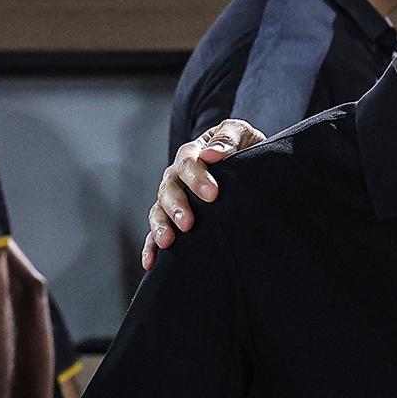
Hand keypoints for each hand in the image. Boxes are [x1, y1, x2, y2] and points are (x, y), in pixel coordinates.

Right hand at [141, 119, 265, 270]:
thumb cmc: (243, 146)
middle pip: (170, 188)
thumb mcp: (241, 133)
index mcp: (193, 153)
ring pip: (159, 210)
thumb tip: (211, 154)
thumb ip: (228, 139)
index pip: (189, 162)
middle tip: (189, 223)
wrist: (245, 162)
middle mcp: (177, 176)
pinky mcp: (173, 218)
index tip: (213, 194)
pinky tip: (151, 263)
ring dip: (161, 225)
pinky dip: (151, 247)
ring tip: (168, 241)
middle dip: (178, 206)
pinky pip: (156, 232)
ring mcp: (173, 198)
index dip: (198, 178)